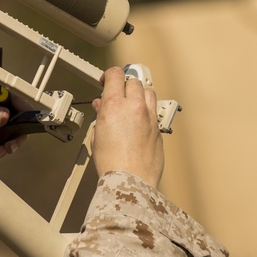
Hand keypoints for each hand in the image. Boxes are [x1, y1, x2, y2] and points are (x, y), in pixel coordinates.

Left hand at [0, 79, 27, 157]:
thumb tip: (4, 115)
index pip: (15, 95)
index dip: (23, 108)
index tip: (27, 122)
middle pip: (18, 112)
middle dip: (17, 129)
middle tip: (12, 144)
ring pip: (14, 124)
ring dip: (12, 139)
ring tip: (4, 149)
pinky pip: (7, 132)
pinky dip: (5, 143)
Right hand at [91, 67, 163, 187]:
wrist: (131, 181)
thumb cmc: (112, 164)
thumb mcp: (97, 136)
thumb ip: (101, 116)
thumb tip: (102, 107)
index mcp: (115, 105)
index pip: (115, 75)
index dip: (109, 75)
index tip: (106, 81)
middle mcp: (135, 107)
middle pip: (133, 81)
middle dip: (124, 85)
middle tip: (116, 94)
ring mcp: (150, 117)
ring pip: (148, 91)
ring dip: (138, 94)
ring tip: (130, 104)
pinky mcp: (159, 128)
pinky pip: (154, 110)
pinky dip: (146, 111)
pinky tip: (138, 121)